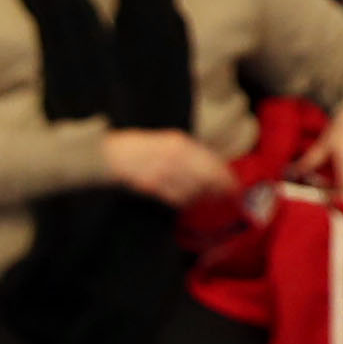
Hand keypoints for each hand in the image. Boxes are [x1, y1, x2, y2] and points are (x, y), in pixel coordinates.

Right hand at [101, 128, 239, 208]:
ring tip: (207, 199)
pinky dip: (185, 201)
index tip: (234, 184)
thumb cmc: (138, 148)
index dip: (226, 175)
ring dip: (203, 196)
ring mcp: (163, 171)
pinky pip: (177, 197)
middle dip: (221, 188)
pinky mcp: (152, 185)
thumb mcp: (166, 142)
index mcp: (179, 142)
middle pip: (208, 176)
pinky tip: (188, 201)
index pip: (211, 161)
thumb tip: (213, 166)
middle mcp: (174, 156)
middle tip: (230, 195)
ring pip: (194, 189)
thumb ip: (188, 152)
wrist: (107, 156)